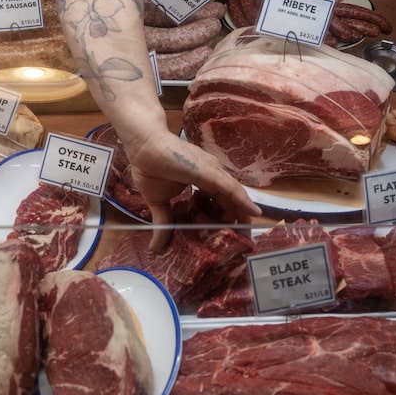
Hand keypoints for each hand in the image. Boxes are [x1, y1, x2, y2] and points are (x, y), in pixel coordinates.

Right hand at [123, 130, 260, 251]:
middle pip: (230, 199)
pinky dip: (243, 201)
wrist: (143, 146)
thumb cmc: (149, 168)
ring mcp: (212, 171)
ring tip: (249, 231)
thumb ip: (163, 222)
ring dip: (243, 213)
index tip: (227, 234)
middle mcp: (211, 174)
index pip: (219, 200)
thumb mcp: (158, 203)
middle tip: (242, 238)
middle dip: (236, 218)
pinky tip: (253, 213)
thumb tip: (155, 248)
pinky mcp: (210, 172)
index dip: (224, 216)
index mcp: (201, 179)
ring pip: (234, 195)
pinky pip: (231, 189)